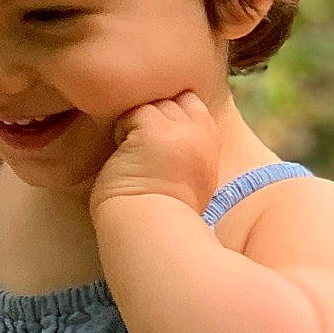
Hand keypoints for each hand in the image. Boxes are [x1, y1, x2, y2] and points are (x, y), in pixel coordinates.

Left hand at [88, 92, 220, 218]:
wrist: (152, 232)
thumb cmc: (162, 215)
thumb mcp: (192, 178)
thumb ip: (187, 149)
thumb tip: (164, 132)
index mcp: (211, 145)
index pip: (191, 103)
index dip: (170, 115)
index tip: (156, 140)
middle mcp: (199, 132)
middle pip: (172, 100)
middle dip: (153, 118)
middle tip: (140, 151)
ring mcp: (177, 129)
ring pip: (152, 104)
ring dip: (136, 124)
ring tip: (132, 157)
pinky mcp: (152, 131)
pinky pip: (133, 113)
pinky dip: (122, 132)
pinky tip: (123, 158)